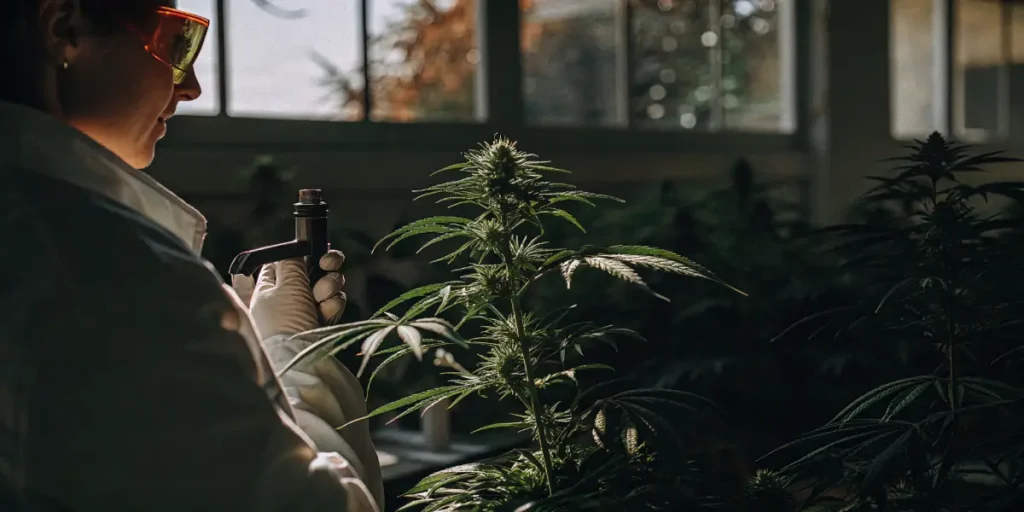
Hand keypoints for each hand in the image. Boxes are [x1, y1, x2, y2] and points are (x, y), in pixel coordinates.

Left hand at [231, 250, 346, 338]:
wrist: (300, 363)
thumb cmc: (284, 323)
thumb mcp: (285, 286)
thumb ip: (291, 263)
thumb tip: (294, 253)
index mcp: (260, 290)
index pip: (275, 264)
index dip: (293, 255)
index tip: (307, 249)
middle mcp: (279, 302)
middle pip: (304, 273)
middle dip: (321, 266)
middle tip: (328, 262)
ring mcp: (300, 314)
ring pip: (323, 286)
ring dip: (328, 285)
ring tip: (323, 294)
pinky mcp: (318, 325)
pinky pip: (331, 305)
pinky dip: (332, 304)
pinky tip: (327, 310)